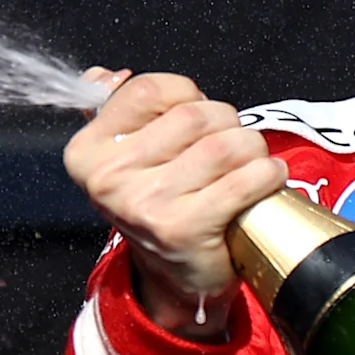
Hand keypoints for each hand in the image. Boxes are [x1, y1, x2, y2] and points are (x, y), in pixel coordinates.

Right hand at [65, 68, 289, 337]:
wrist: (175, 279)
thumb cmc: (160, 206)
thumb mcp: (125, 160)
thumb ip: (114, 112)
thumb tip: (104, 76)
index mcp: (88, 151)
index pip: (150, 89)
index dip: (188, 96)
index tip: (195, 122)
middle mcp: (109, 177)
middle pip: (194, 115)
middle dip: (227, 124)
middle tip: (229, 148)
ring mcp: (144, 204)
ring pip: (224, 144)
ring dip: (252, 150)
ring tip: (250, 164)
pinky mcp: (182, 228)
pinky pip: (243, 180)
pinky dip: (267, 175)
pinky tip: (266, 180)